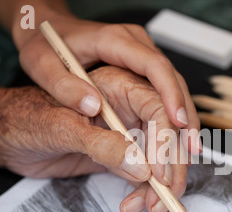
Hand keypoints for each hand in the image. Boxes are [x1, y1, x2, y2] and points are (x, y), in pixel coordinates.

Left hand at [0, 67, 186, 211]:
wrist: (7, 136)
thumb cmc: (25, 117)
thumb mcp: (59, 126)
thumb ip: (100, 143)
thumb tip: (140, 165)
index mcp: (117, 82)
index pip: (157, 101)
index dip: (170, 133)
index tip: (167, 168)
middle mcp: (129, 104)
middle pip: (169, 131)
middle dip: (173, 165)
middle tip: (167, 195)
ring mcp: (128, 129)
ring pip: (162, 154)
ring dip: (163, 182)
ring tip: (151, 207)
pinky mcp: (123, 151)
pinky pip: (146, 169)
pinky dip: (147, 189)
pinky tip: (138, 203)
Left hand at [14, 13, 201, 154]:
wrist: (45, 31)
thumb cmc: (44, 44)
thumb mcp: (41, 63)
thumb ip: (64, 86)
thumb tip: (93, 106)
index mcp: (117, 41)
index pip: (155, 66)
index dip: (171, 95)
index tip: (178, 123)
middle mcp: (137, 50)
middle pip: (174, 84)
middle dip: (185, 120)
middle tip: (190, 150)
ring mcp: (142, 64)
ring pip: (175, 95)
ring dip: (183, 129)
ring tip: (186, 159)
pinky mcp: (140, 78)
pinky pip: (163, 103)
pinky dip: (170, 128)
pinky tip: (174, 152)